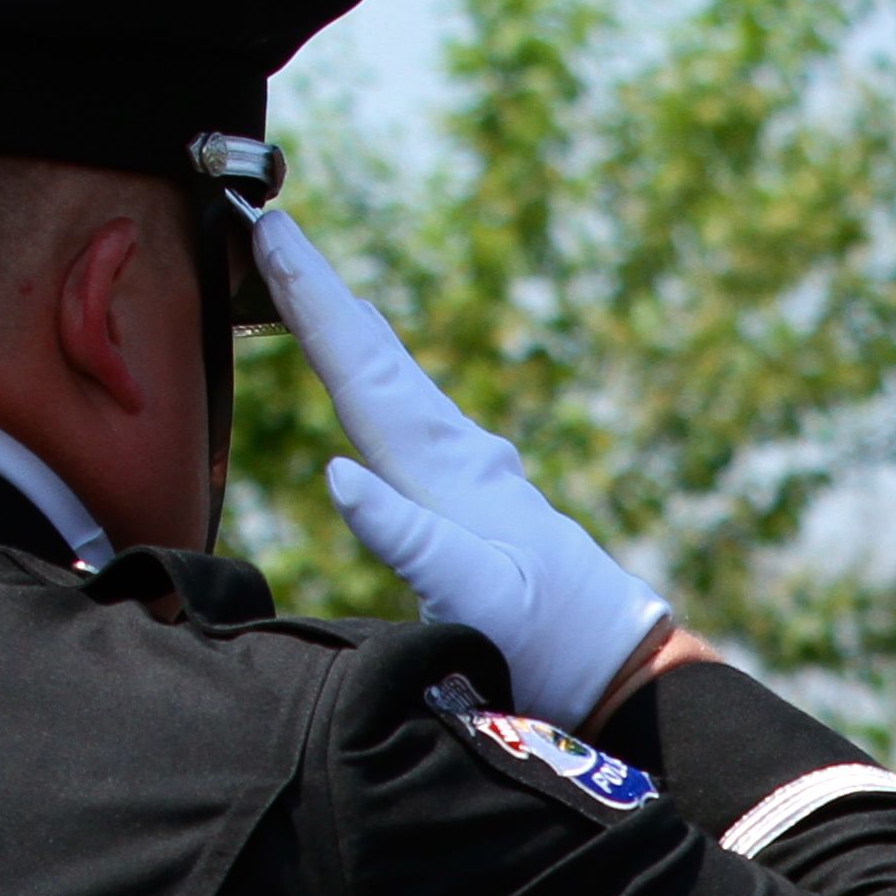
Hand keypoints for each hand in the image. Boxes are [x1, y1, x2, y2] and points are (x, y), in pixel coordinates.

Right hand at [245, 203, 672, 720]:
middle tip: (275, 228)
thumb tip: (338, 472)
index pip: (365, 376)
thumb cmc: (549, 643)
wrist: (623, 667)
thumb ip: (409, 539)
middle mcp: (460, 459)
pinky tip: (382, 384)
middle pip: (380, 363)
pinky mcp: (483, 501)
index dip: (314, 307)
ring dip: (354, 332)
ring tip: (315, 286)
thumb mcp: (478, 600)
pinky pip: (415, 419)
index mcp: (448, 475)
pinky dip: (385, 383)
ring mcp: (474, 476)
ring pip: (400, 385)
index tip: (273, 235)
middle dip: (325, 297)